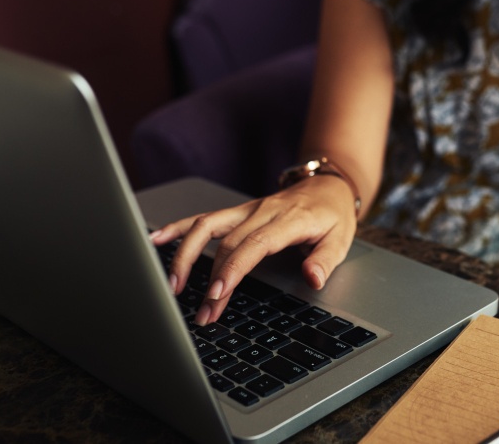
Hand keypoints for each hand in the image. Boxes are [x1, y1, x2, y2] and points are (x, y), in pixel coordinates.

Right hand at [149, 174, 357, 324]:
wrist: (328, 185)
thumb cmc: (333, 214)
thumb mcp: (341, 239)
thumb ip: (325, 260)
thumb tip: (313, 278)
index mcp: (288, 220)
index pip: (254, 244)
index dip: (232, 269)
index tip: (217, 294)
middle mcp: (263, 212)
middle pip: (227, 244)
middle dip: (211, 281)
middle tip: (203, 313)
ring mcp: (247, 210)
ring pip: (207, 226)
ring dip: (185, 254)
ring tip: (172, 285)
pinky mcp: (237, 212)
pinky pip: (204, 217)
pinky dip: (178, 227)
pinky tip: (157, 238)